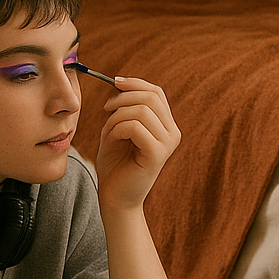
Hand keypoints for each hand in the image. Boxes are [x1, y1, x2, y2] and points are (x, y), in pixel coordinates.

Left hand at [94, 76, 180, 211]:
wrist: (114, 197)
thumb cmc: (115, 164)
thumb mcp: (117, 128)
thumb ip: (123, 107)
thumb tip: (120, 82)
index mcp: (166, 125)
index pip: (156, 92)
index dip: (134, 83)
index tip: (114, 83)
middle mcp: (172, 133)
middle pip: (151, 97)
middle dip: (123, 97)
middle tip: (106, 109)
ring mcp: (168, 144)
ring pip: (142, 111)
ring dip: (117, 116)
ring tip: (109, 131)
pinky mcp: (157, 154)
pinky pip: (135, 127)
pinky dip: (118, 128)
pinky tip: (112, 140)